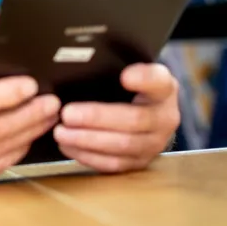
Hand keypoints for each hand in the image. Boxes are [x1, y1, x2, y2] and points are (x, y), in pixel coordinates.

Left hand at [53, 63, 179, 172]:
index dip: (144, 79)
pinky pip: (115, 164)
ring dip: (88, 140)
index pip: (159, 81)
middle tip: (67, 114)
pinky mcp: (141, 162)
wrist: (145, 112)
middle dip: (97, 118)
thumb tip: (83, 61)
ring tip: (61, 133)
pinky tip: (69, 146)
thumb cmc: (130, 86)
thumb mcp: (128, 69)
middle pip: (134, 120)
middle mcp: (165, 117)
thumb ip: (114, 65)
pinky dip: (89, 156)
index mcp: (164, 88)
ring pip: (123, 146)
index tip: (125, 76)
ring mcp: (155, 144)